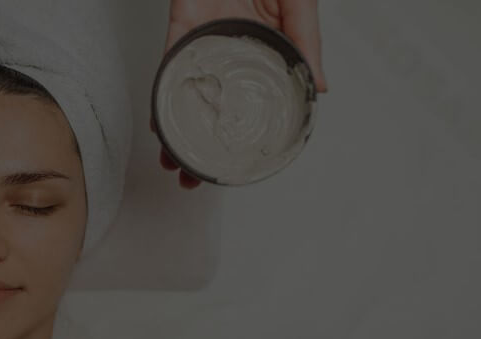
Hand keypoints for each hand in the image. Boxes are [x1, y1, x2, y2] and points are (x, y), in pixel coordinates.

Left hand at [154, 0, 327, 187]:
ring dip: (174, 133)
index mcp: (258, 53)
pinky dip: (161, 97)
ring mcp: (201, 45)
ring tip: (172, 163)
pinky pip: (167, 69)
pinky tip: (159, 123)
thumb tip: (320, 88)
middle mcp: (226, 56)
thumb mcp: (299, 7)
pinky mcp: (180, 29)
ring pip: (183, 98)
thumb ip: (306, 45)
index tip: (232, 170)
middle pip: (208, 111)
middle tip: (192, 180)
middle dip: (196, 149)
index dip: (237, 139)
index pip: (246, 106)